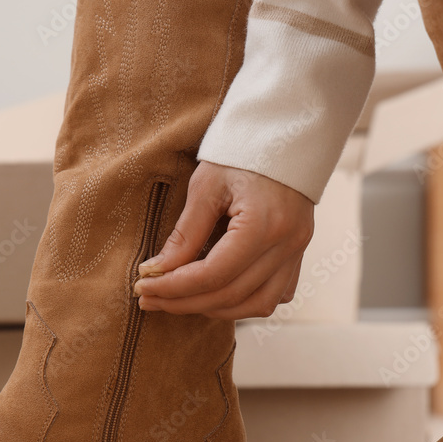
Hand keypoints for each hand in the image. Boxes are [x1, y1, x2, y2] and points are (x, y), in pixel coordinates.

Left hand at [133, 162, 313, 318]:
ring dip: (215, 309)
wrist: (287, 132)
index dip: (174, 288)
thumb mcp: (206, 185)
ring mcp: (298, 251)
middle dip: (185, 302)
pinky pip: (276, 295)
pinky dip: (246, 302)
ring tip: (180, 301)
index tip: (143, 287)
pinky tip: (218, 293)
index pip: (213, 274)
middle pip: (231, 295)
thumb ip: (185, 233)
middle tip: (150, 299)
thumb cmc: (242, 151)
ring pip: (257, 305)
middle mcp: (286, 244)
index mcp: (263, 224)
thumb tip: (157, 271)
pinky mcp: (299, 254)